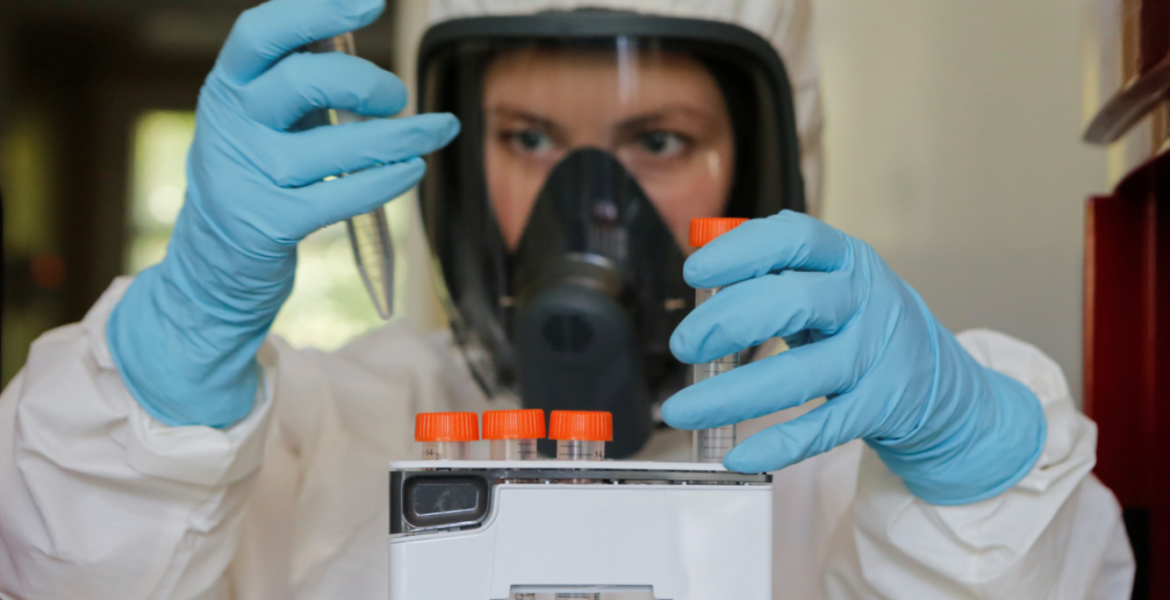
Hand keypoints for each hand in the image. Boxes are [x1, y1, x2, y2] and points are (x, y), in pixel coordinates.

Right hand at [107, 0, 458, 427]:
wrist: (214, 260)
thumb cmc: (256, 173)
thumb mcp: (263, 117)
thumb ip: (299, 78)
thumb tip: (360, 40)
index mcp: (228, 85)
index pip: (262, 32)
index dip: (316, 11)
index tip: (370, 2)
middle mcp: (230, 124)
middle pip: (305, 81)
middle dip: (367, 82)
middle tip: (397, 97)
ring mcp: (248, 176)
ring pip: (337, 146)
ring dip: (400, 137)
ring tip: (436, 131)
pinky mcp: (270, 222)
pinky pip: (343, 195)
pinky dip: (388, 180)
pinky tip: (413, 169)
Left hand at [663, 211, 1045, 504]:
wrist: (936, 378)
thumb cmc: (857, 321)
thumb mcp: (825, 280)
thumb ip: (770, 270)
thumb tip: (702, 263)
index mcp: (844, 259)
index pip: (794, 238)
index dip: (741, 251)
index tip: (695, 271)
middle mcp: (864, 301)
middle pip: (793, 301)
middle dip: (728, 322)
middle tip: (684, 345)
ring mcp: (874, 356)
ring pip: (801, 375)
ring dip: (733, 395)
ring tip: (682, 410)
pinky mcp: (879, 407)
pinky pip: (825, 428)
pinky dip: (779, 444)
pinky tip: (739, 454)